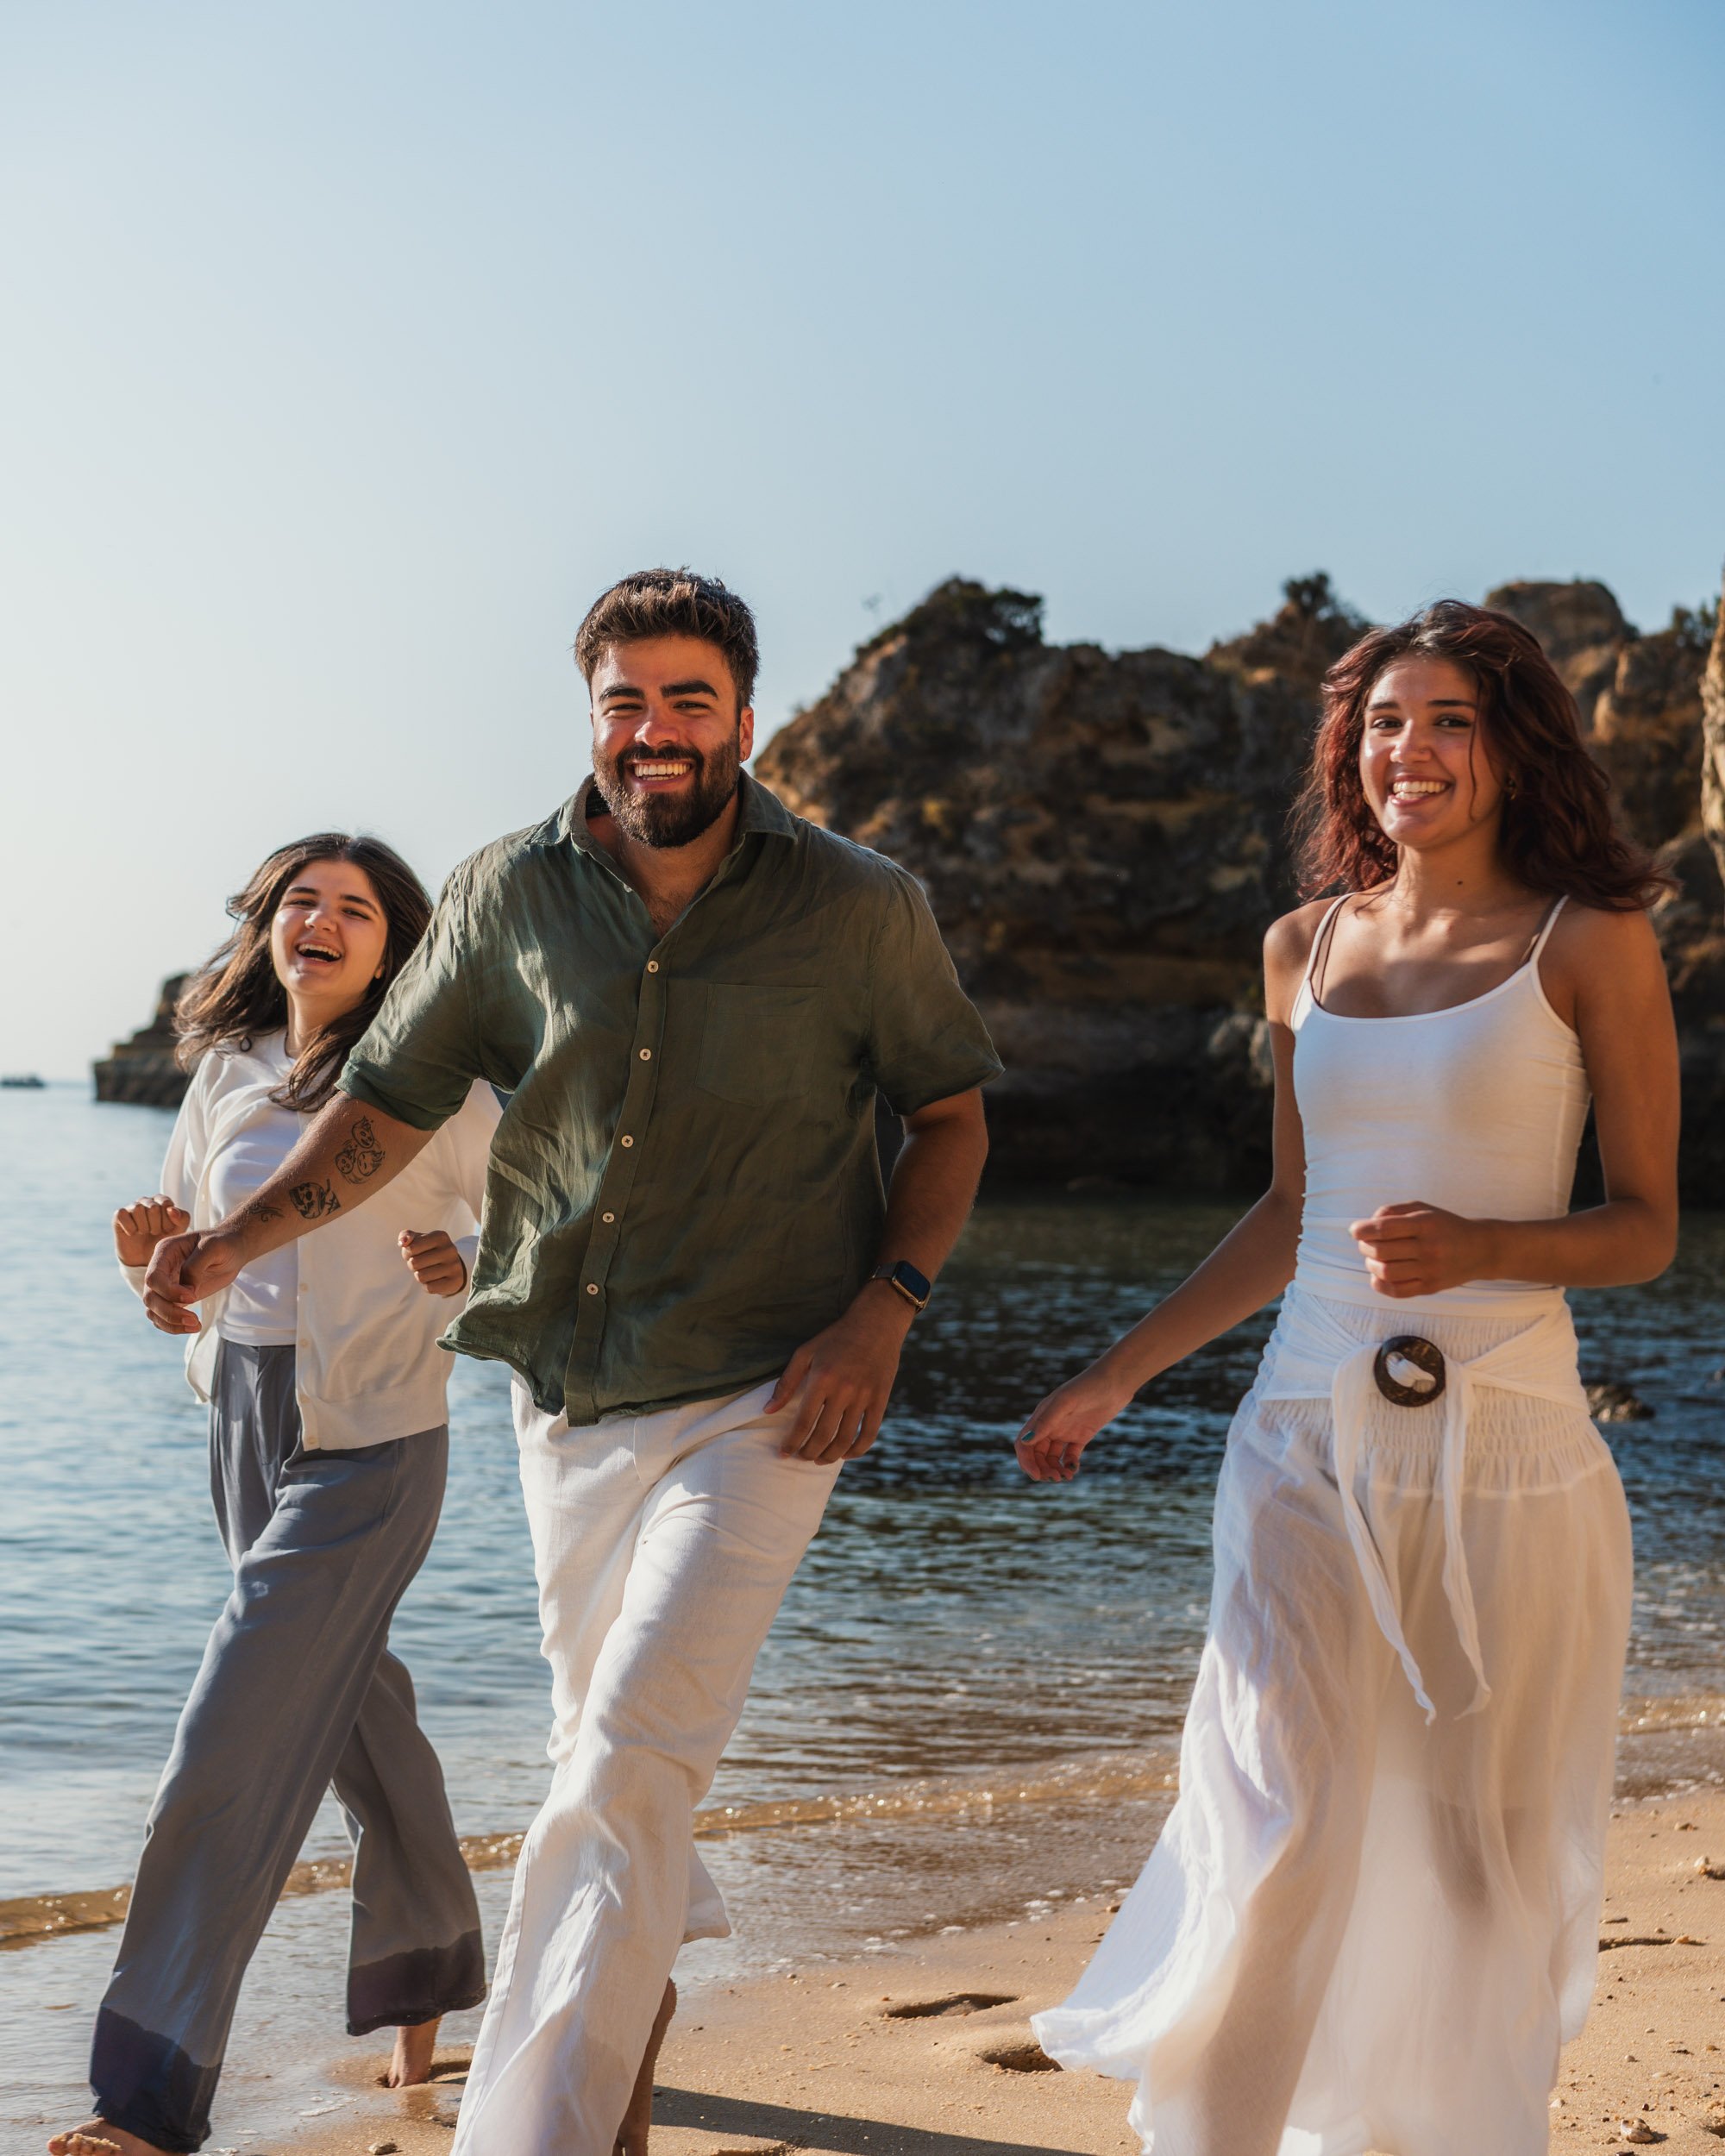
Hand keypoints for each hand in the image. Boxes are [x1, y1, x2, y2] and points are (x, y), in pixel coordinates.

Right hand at [114, 1195, 189, 1268]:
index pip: (165, 1202)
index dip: (167, 1220)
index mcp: (162, 1201)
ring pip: (138, 1209)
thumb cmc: (162, 1240)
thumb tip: (171, 1209)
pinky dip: (129, 1228)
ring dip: (143, 1227)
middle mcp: (146, 1201)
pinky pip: (122, 1214)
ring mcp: (132, 1207)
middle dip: (156, 1225)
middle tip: (154, 1233)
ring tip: (144, 1233)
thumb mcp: (179, 1231)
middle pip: (153, 1207)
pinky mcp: (119, 1215)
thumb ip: (183, 1218)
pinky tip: (133, 1234)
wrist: (144, 1257)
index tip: (166, 1229)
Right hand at [142, 1227, 248, 1334]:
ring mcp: (166, 1285)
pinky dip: (173, 1326)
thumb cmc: (224, 1243)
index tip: (193, 1296)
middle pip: (150, 1297)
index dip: (169, 1291)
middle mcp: (161, 1269)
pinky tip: (192, 1327)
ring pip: (153, 1310)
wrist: (232, 1250)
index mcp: (165, 1252)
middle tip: (194, 1320)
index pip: (153, 1277)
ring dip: (170, 1322)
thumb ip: (195, 1266)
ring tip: (195, 1325)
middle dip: (169, 1312)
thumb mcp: (213, 1247)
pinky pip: (162, 1317)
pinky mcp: (174, 1298)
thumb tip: (187, 1290)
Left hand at [399, 1229, 467, 1297]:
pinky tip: (435, 1280)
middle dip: (413, 1266)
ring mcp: (454, 1266)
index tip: (416, 1253)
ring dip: (420, 1276)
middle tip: (422, 1264)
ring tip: (429, 1271)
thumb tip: (403, 1242)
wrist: (453, 1267)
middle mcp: (450, 1249)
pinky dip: (427, 1286)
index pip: (411, 1248)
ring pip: (421, 1277)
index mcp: (440, 1236)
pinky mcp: (455, 1281)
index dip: (407, 1253)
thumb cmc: (429, 1252)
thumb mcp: (418, 1240)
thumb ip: (406, 1236)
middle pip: (414, 1263)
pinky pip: (429, 1288)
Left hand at [766, 1283, 913, 1462]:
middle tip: (800, 1457)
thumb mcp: (806, 1352)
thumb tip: (767, 1410)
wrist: (876, 1323)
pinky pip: (869, 1433)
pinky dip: (857, 1449)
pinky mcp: (880, 1400)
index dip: (791, 1442)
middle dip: (808, 1452)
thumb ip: (786, 1382)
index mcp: (822, 1379)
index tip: (783, 1453)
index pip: (803, 1422)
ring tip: (819, 1460)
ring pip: (845, 1439)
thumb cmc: (836, 1337)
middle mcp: (843, 1391)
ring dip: (830, 1456)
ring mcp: (864, 1397)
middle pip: (823, 1435)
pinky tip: (846, 1454)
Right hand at [1014, 1363, 1135, 1482]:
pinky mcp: (1081, 1435)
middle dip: (1042, 1469)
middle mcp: (1050, 1425)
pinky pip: (1070, 1455)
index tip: (1037, 1475)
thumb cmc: (1088, 1386)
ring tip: (1067, 1476)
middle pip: (1037, 1455)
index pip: (1024, 1444)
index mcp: (1041, 1417)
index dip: (1026, 1461)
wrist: (1115, 1382)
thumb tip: (1026, 1442)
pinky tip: (1075, 1468)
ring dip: (1055, 1469)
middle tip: (1055, 1478)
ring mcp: (1066, 1431)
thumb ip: (1046, 1421)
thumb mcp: (1066, 1402)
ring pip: (1053, 1458)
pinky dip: (1070, 1465)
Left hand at [1349, 1201, 1493, 1297]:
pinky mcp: (1431, 1288)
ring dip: (1371, 1265)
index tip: (1355, 1231)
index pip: (1385, 1228)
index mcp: (1426, 1224)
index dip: (1364, 1230)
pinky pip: (1397, 1291)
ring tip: (1374, 1259)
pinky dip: (1380, 1284)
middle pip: (1382, 1251)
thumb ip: (1393, 1211)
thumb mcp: (1423, 1209)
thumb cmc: (1445, 1226)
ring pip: (1386, 1272)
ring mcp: (1430, 1270)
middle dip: (1365, 1247)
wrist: (1480, 1250)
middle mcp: (1429, 1248)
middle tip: (1365, 1244)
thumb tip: (1367, 1224)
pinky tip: (1379, 1275)